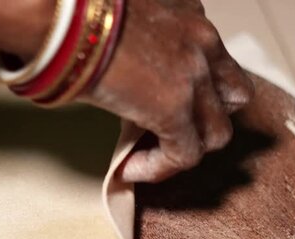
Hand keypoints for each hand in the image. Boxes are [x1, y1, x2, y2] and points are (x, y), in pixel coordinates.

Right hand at [81, 0, 253, 182]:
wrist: (61, 16)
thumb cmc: (74, 14)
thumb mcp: (121, 17)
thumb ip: (136, 41)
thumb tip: (121, 73)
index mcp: (189, 14)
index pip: (215, 60)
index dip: (194, 91)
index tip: (159, 105)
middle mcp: (201, 40)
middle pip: (233, 95)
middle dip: (206, 117)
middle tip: (169, 129)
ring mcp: (193, 75)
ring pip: (217, 132)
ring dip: (184, 149)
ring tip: (148, 155)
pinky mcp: (174, 107)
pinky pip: (184, 156)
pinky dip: (159, 169)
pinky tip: (129, 168)